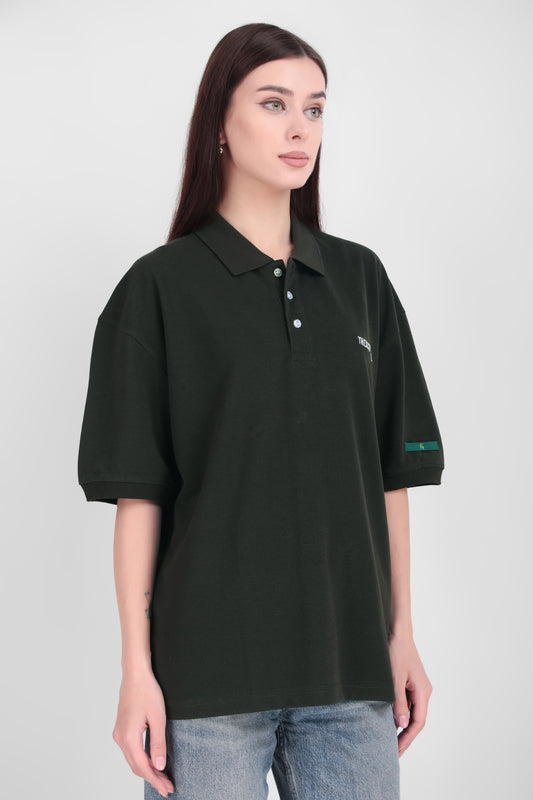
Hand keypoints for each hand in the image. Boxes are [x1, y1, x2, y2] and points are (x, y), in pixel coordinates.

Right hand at [112, 668, 174, 796]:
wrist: (135, 674)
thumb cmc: (147, 691)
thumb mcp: (158, 718)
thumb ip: (158, 743)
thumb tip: (159, 766)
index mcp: (128, 737)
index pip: (143, 767)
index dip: (156, 779)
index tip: (168, 788)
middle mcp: (120, 738)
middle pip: (136, 766)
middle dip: (152, 778)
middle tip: (167, 787)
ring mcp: (119, 733)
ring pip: (133, 759)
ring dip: (147, 770)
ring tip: (162, 778)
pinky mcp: (121, 729)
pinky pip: (131, 751)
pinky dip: (141, 759)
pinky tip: (151, 762)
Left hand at [388, 630, 432, 756]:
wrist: (396, 631)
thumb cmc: (396, 651)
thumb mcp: (394, 679)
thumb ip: (398, 702)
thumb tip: (401, 725)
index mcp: (423, 692)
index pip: (418, 722)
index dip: (407, 738)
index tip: (396, 751)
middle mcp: (423, 691)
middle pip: (416, 720)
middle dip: (405, 736)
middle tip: (392, 752)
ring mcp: (416, 686)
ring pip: (410, 712)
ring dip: (401, 725)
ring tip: (388, 740)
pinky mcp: (409, 682)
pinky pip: (406, 702)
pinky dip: (398, 713)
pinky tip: (388, 719)